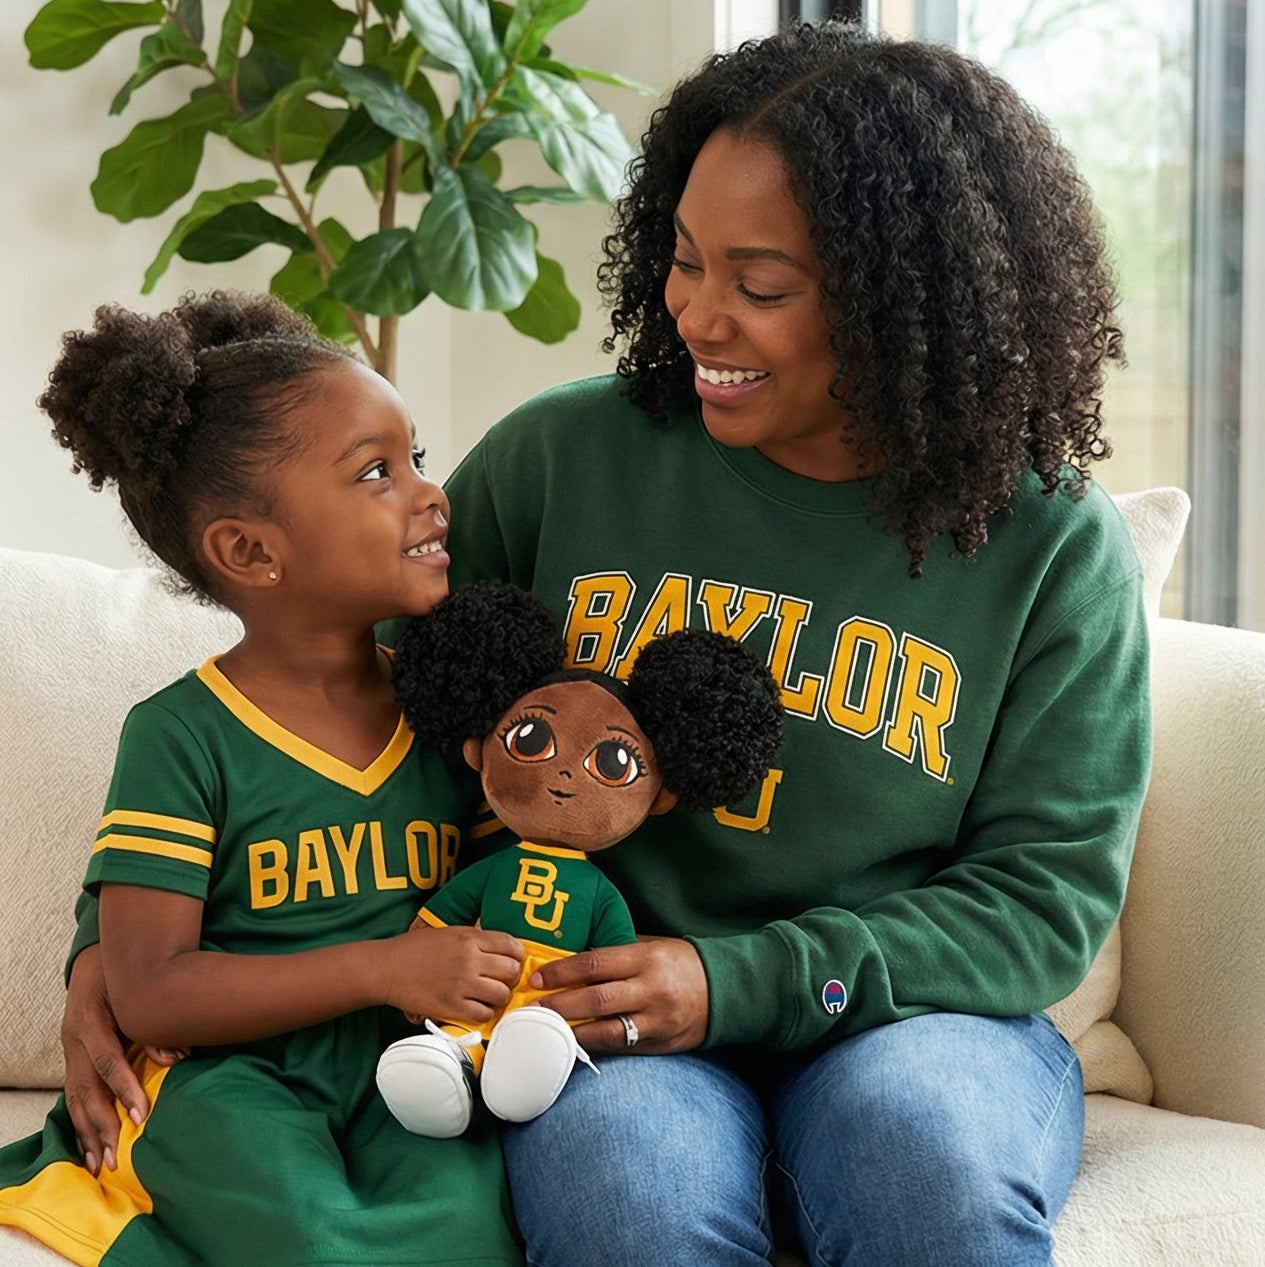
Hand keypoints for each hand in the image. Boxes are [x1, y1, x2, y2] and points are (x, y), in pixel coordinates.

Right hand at [61, 946, 149, 1175]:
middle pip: (84, 1089)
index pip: (107, 1061)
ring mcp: (69, 1052)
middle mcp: (74, 1040)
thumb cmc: (125, 973)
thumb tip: (177, 1057)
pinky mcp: (72, 1061)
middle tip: (118, 1157)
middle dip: (101, 1125)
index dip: (124, 1089)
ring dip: (88, 1134)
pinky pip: (72, 1098)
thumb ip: (155, 1023)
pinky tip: (89, 1151)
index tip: (143, 1116)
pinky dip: (81, 1126)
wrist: (97, 959)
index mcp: (91, 1020)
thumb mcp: (139, 989)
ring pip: (74, 1099)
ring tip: (101, 1165)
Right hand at [381, 923, 523, 1026]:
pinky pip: (483, 1014)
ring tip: (490, 997)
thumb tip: (501, 950)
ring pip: (501, 995)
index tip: (514, 961)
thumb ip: (475, 939)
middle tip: (501, 981)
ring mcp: (461, 984)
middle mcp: (469, 960)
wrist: (388, 968)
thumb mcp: (449, 932)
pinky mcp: (451, 1006)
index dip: (518, 955)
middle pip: (511, 971)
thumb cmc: (416, 949)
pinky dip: (484, 1013)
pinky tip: (476, 1008)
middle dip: (510, 978)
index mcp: (469, 938)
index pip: (511, 945)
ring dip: (499, 998)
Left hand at [530, 936, 708, 1054]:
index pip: (596, 963)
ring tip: (546, 1033)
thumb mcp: (653, 945)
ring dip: (572, 1033)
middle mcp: (651, 989)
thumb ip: (618, 952)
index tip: (538, 978)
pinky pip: (622, 1048)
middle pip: (597, 999)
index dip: (562, 972)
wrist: (726, 989)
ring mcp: (657, 1020)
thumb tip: (573, 958)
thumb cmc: (681, 962)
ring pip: (607, 1031)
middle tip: (532, 1009)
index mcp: (646, 958)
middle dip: (560, 1006)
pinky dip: (596, 1048)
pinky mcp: (661, 1044)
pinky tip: (574, 1047)